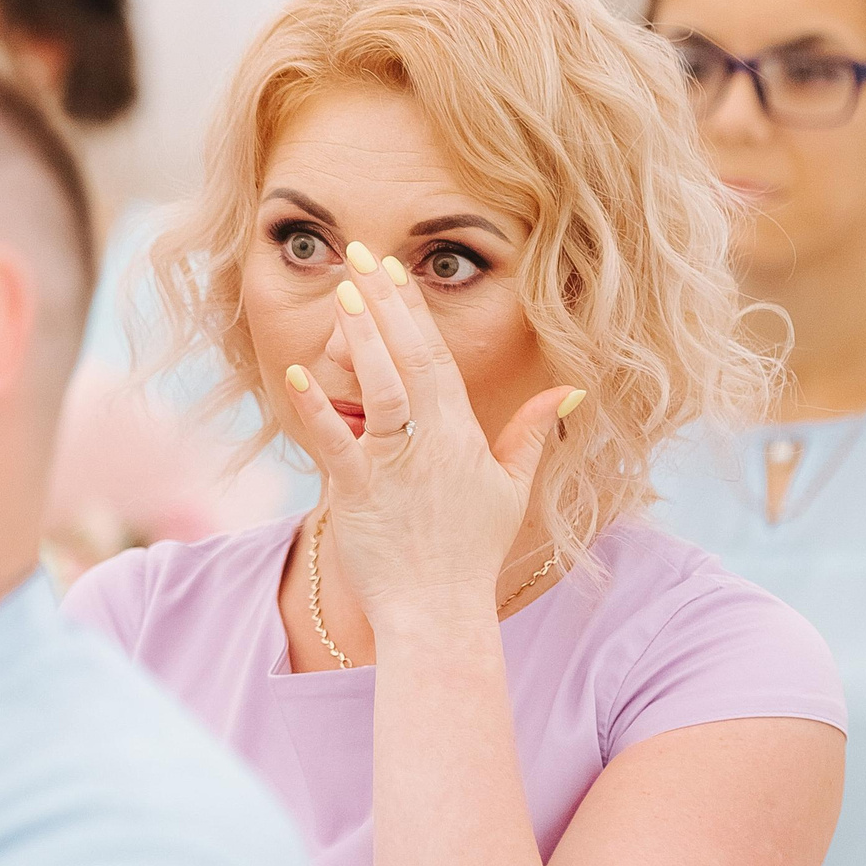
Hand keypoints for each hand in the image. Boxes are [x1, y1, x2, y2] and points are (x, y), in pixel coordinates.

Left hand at [277, 246, 580, 631]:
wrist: (439, 611)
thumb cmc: (471, 553)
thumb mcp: (512, 489)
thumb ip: (532, 434)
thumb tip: (568, 392)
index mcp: (461, 434)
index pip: (437, 358)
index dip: (414, 311)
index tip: (395, 270)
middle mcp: (429, 442)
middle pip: (408, 359)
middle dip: (384, 303)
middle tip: (363, 254)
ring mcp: (392, 466)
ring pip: (378, 390)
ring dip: (361, 338)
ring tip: (344, 292)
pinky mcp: (356, 494)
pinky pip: (333, 444)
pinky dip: (315, 409)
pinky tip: (297, 373)